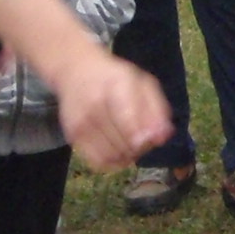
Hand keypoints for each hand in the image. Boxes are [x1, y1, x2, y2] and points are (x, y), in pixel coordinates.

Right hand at [48, 48, 171, 171]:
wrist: (75, 71)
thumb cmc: (115, 78)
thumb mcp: (142, 83)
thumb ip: (156, 110)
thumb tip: (162, 139)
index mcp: (115, 86)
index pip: (126, 118)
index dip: (141, 137)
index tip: (148, 141)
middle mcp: (94, 105)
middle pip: (122, 143)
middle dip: (139, 147)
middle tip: (144, 140)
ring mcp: (81, 123)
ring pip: (111, 156)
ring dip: (127, 156)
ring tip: (131, 144)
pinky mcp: (72, 136)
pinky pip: (97, 162)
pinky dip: (112, 162)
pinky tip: (118, 150)